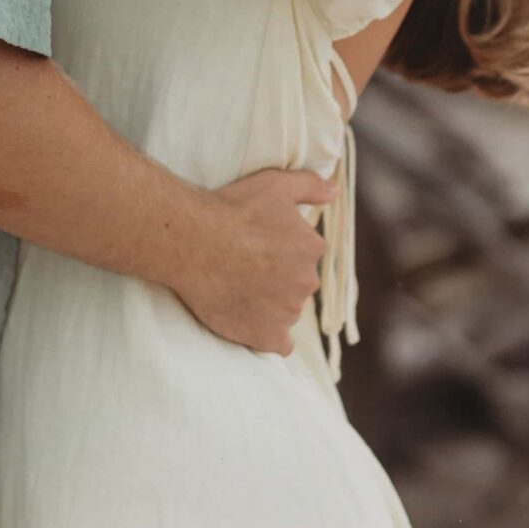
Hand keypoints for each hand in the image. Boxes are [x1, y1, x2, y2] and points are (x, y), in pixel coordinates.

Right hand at [175, 166, 336, 354]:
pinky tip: (254, 326)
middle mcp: (306, 281)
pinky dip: (270, 337)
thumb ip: (310, 185)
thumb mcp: (275, 183)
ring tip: (237, 289)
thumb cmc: (233, 209)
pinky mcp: (267, 336)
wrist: (194, 243)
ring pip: (286, 310)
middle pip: (296, 282)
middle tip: (244, 266)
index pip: (304, 252)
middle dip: (277, 276)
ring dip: (270, 304)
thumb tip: (334, 191)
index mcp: (311, 247)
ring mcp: (288, 312)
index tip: (257, 243)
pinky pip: (280, 344)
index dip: (280, 247)